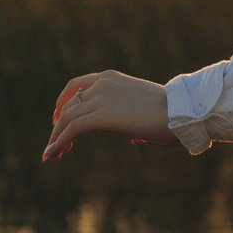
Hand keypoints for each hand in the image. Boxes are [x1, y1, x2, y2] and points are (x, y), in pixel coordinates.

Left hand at [43, 70, 177, 159]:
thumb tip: (131, 137)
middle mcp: (101, 84)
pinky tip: (53, 153)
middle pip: (68, 104)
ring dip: (56, 136)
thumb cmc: (173, 115)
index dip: (63, 102)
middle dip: (58, 124)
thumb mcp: (145, 108)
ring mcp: (100, 98)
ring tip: (51, 154)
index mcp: (111, 78)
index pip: (77, 86)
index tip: (58, 118)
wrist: (181, 112)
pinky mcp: (101, 116)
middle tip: (55, 143)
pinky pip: (72, 128)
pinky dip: (59, 141)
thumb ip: (132, 117)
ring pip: (66, 118)